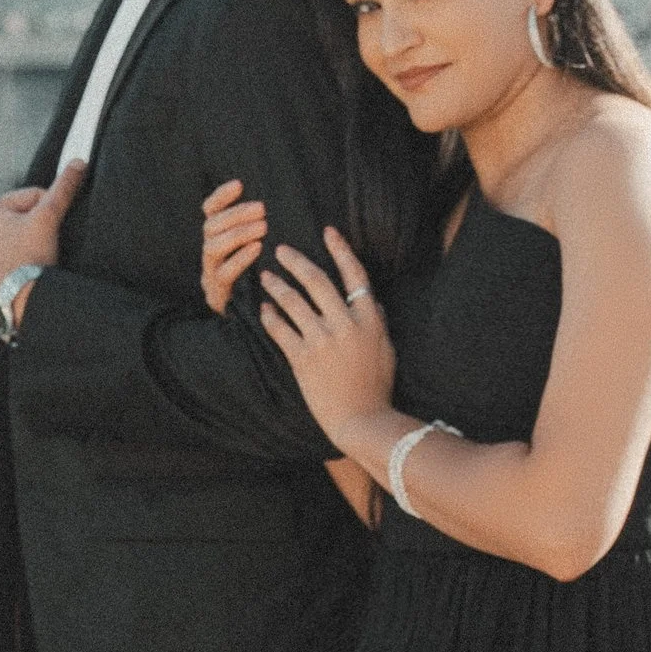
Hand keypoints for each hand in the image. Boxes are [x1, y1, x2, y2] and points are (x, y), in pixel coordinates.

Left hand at [0, 161, 85, 314]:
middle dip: (42, 228)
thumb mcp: (49, 218)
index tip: (51, 231)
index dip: (50, 210)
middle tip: (46, 247)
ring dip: (36, 244)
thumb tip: (79, 161)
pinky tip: (32, 270)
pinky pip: (18, 255)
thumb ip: (64, 188)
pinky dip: (28, 259)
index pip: (34, 195)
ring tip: (39, 260)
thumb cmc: (29, 257)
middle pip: (28, 215)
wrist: (18, 305)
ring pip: (24, 236)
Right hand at [201, 179, 268, 313]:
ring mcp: (210, 275)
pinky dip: (240, 258)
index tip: (240, 184)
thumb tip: (280, 201)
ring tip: (262, 228)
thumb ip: (261, 229)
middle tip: (261, 208)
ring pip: (213, 247)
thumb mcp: (260, 250)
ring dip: (238, 234)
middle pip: (211, 227)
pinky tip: (257, 249)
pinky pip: (223, 273)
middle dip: (236, 214)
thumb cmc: (261, 278)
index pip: (210, 211)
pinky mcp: (217, 295)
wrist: (250, 322)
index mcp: (218, 239)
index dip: (221, 196)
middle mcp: (210, 255)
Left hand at [257, 229, 393, 455]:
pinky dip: (270, 317)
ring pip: (293, 302)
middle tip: (281, 250)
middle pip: (317, 281)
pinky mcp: (302, 359)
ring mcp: (322, 341)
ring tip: (266, 276)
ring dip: (277, 286)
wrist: (361, 420)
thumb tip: (369, 299)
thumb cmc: (377, 386)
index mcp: (369, 319)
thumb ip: (376, 320)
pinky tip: (264, 309)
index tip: (328, 231)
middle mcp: (345, 324)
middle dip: (296, 261)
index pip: (354, 275)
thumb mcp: (386, 348)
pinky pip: (281, 331)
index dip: (340, 250)